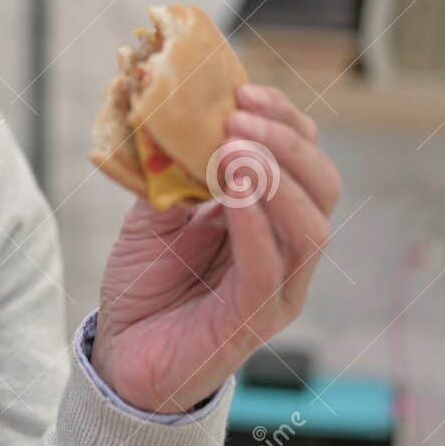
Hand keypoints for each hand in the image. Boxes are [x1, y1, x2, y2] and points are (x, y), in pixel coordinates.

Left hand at [89, 84, 342, 414]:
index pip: (303, 161)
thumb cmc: (146, 284)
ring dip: (277, 176)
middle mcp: (287, 252)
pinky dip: (257, 222)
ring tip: (238, 146)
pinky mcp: (254, 319)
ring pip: (309, 227)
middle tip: (240, 116)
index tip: (243, 91)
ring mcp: (278, 289)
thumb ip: (174, 171)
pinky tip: (235, 189)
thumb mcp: (156, 212)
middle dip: (287, 142)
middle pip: (322, 188)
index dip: (283, 121)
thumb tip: (175, 117)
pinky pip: (270, 266)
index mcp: (271, 220)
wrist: (122, 354)